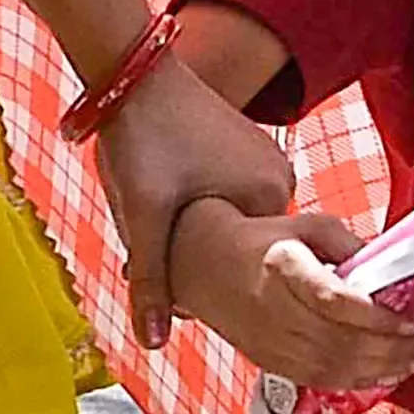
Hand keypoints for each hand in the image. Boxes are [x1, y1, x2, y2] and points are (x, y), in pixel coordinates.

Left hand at [91, 56, 294, 349]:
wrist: (131, 72)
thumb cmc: (142, 136)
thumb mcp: (143, 216)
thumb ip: (153, 280)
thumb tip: (155, 342)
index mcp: (273, 196)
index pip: (253, 267)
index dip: (213, 282)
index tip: (179, 281)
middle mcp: (283, 179)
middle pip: (243, 247)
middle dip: (202, 256)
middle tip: (157, 249)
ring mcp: (266, 160)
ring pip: (232, 223)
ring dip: (199, 232)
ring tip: (159, 221)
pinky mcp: (244, 148)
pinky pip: (229, 198)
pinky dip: (202, 208)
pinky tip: (168, 200)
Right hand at [170, 205, 413, 395]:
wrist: (200, 265)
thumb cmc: (262, 240)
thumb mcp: (307, 226)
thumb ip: (351, 246)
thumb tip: (396, 271)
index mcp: (281, 267)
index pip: (333, 300)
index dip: (376, 317)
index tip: (412, 320)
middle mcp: (273, 310)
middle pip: (342, 342)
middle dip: (396, 349)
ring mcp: (270, 342)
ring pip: (335, 368)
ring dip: (385, 370)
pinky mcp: (271, 363)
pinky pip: (322, 380)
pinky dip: (361, 382)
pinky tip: (389, 374)